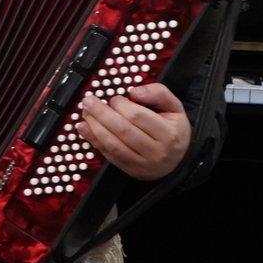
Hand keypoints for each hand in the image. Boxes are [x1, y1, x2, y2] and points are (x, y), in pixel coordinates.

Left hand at [77, 81, 193, 179]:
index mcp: (168, 133)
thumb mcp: (175, 108)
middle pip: (123, 130)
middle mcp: (156, 150)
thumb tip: (134, 92)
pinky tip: (85, 128)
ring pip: (113, 144)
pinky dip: (94, 141)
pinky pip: (109, 155)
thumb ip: (158, 94)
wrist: (178, 161)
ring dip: (95, 127)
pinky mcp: (130, 170)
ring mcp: (142, 163)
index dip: (121, 105)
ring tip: (86, 113)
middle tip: (89, 101)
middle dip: (102, 113)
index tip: (114, 98)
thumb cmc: (173, 131)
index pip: (138, 116)